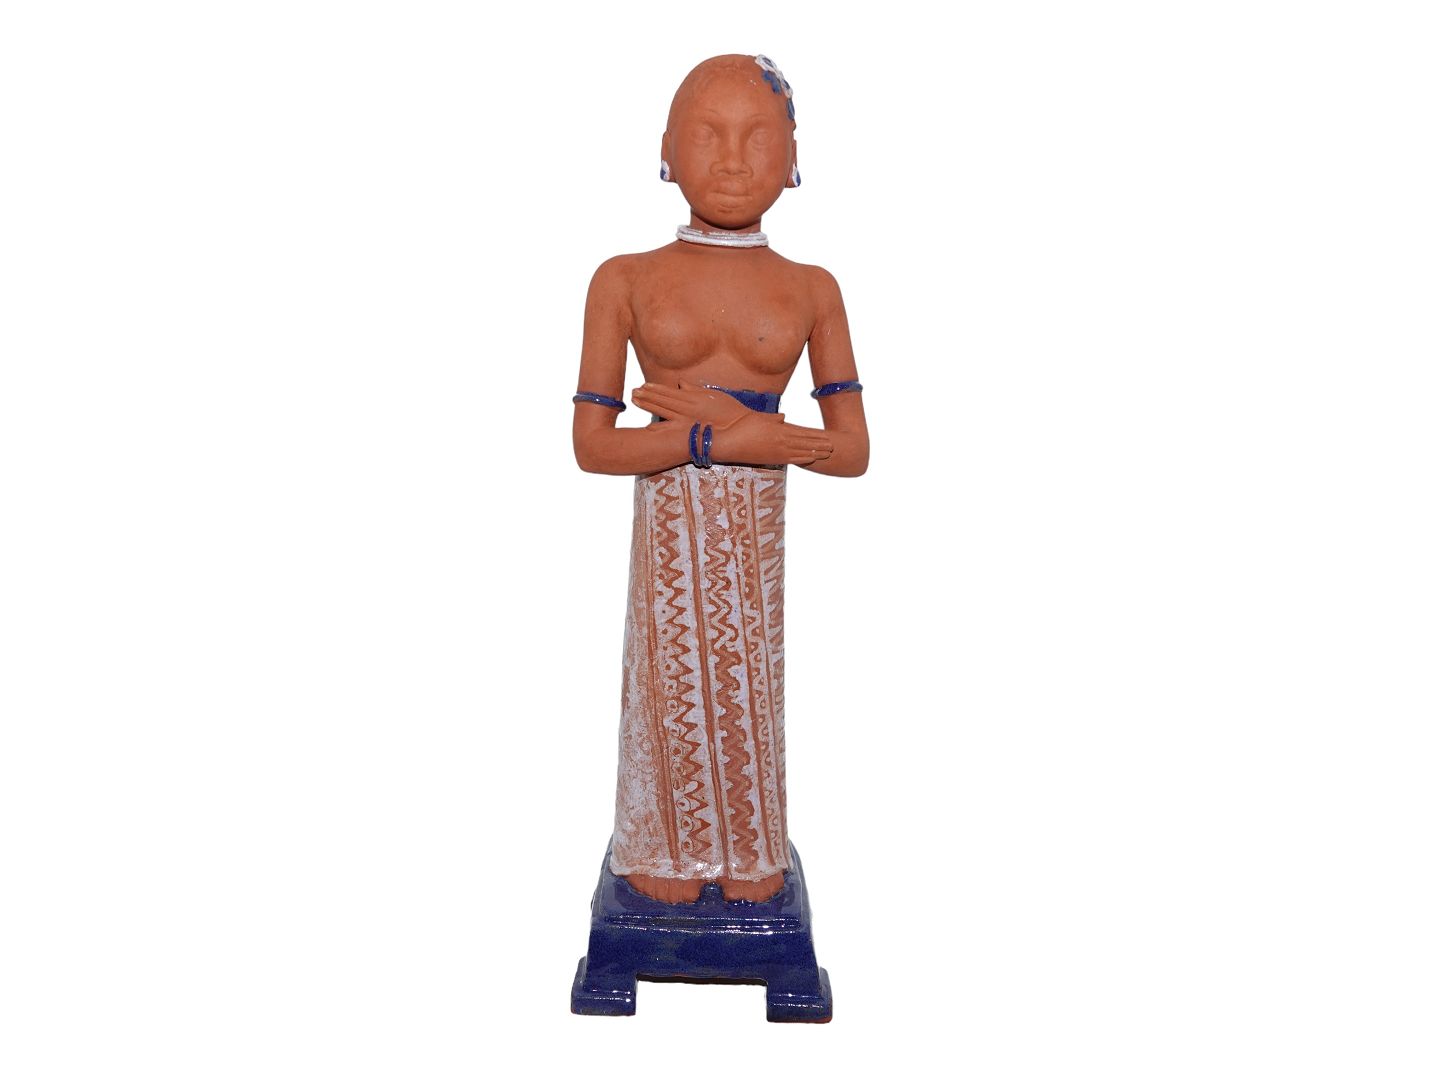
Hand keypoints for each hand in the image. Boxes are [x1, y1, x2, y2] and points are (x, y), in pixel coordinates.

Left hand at [632, 380, 753, 428]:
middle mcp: (687, 407)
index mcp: (693, 397)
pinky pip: (670, 430)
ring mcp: (686, 421)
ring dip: (648, 405)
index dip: (655, 389)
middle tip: (633, 392)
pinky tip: (647, 426)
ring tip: (635, 400)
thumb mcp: (713, 395)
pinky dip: (658, 428)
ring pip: (662, 410)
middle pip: (662, 399)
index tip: (644, 385)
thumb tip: (681, 382)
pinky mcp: (689, 434)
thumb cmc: (731, 413)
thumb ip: (695, 389)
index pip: (669, 391)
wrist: (740, 430)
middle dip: (647, 395)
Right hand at [713, 411, 832, 466]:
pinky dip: (804, 458)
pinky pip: (792, 459)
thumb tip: (784, 417)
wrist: (729, 441)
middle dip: (820, 443)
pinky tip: (811, 459)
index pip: (803, 431)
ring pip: (802, 451)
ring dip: (816, 452)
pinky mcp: (772, 459)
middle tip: (834, 446)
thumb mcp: (760, 417)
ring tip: (827, 453)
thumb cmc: (742, 426)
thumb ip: (774, 418)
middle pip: (806, 442)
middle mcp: (781, 440)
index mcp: (780, 428)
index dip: (816, 434)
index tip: (827, 435)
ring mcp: (777, 451)